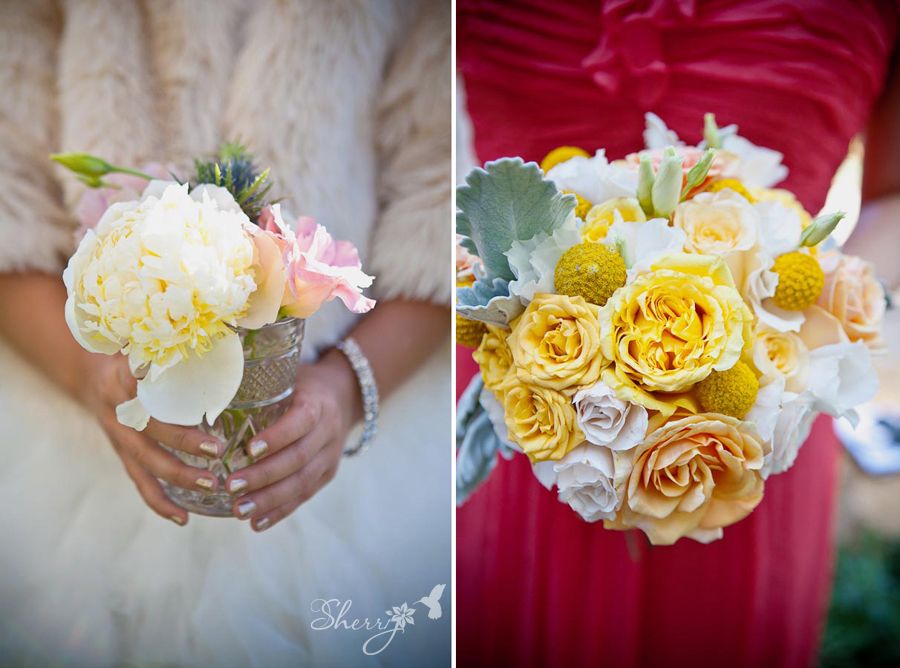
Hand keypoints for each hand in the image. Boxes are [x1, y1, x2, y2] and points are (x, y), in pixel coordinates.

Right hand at [83, 353, 223, 525]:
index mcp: (122, 376)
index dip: (165, 395)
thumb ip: (174, 340)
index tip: (193, 397)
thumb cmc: (133, 354)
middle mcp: (117, 409)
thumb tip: (228, 326)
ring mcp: (118, 436)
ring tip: (212, 485)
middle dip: (182, 442)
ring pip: (146, 462)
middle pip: (149, 431)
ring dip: (178, 477)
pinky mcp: (123, 454)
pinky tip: (184, 518)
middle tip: (217, 450)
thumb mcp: (144, 341)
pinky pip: (139, 483)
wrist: (90, 374)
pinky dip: (160, 502)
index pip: (143, 384)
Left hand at [223, 351, 360, 530]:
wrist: (344, 396)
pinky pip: (303, 496)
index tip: (248, 450)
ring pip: (301, 483)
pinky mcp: (327, 474)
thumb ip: (260, 386)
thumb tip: (211, 389)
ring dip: (269, 500)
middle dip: (264, 476)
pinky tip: (256, 523)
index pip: (301, 422)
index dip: (277, 437)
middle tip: (231, 486)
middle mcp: (329, 431)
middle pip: (298, 459)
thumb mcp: (288, 377)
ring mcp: (330, 456)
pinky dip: (279, 511)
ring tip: (239, 510)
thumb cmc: (302, 385)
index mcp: (318, 404)